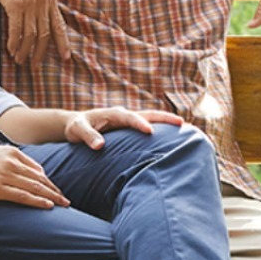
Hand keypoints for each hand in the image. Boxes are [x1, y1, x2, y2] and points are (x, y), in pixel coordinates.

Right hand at [0, 0, 68, 65]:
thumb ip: (42, 2)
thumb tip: (42, 20)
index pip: (59, 26)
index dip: (63, 43)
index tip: (65, 57)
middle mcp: (43, 2)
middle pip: (44, 34)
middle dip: (40, 52)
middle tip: (35, 64)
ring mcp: (30, 4)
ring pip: (30, 35)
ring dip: (25, 50)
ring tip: (20, 59)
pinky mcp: (15, 5)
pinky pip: (16, 30)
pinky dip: (14, 42)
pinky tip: (11, 49)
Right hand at [0, 143, 69, 208]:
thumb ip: (6, 156)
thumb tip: (18, 163)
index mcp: (10, 153)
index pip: (36, 169)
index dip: (48, 181)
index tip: (55, 190)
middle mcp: (10, 163)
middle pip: (40, 179)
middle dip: (55, 190)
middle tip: (66, 200)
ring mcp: (4, 175)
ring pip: (35, 187)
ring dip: (51, 196)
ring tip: (63, 205)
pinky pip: (22, 196)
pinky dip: (37, 201)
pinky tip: (48, 206)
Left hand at [65, 107, 185, 149]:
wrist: (76, 125)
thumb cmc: (76, 127)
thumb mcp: (77, 130)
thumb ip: (88, 136)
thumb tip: (100, 146)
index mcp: (113, 113)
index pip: (129, 117)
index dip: (139, 123)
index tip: (150, 131)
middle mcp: (124, 115)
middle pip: (148, 114)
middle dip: (164, 118)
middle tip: (180, 123)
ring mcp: (129, 121)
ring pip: (151, 119)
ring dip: (166, 122)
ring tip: (184, 128)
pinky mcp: (131, 129)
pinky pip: (148, 126)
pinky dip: (161, 129)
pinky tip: (172, 138)